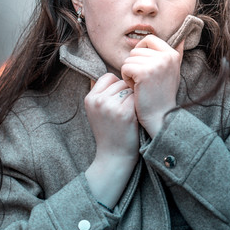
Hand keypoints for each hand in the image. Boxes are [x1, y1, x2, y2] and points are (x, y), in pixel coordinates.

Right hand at [83, 73, 138, 207]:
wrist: (114, 156)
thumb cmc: (110, 131)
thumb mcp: (97, 111)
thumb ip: (102, 92)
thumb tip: (114, 72)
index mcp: (90, 98)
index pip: (108, 76)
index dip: (117, 87)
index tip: (118, 101)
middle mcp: (98, 101)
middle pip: (121, 82)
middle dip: (126, 94)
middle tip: (123, 112)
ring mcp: (110, 106)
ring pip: (130, 89)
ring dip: (133, 100)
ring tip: (128, 116)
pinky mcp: (124, 113)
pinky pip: (137, 98)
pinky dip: (139, 107)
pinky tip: (135, 118)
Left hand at [120, 35, 181, 135]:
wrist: (161, 116)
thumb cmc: (162, 95)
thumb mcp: (171, 71)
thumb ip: (173, 54)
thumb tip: (182, 36)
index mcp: (173, 54)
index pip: (150, 39)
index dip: (141, 49)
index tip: (141, 63)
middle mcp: (166, 56)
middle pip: (137, 50)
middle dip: (135, 65)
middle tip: (143, 81)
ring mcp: (156, 64)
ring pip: (129, 59)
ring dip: (130, 73)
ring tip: (140, 85)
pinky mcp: (144, 72)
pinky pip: (125, 67)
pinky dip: (126, 78)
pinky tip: (135, 88)